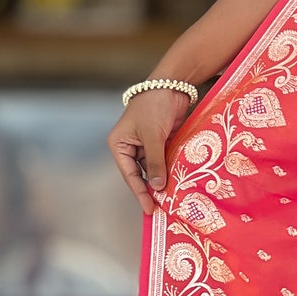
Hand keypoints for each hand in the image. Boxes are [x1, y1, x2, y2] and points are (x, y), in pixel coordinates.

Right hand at [109, 87, 192, 215]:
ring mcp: (145, 145)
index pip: (129, 174)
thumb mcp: (153, 136)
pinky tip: (177, 184)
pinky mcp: (160, 142)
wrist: (172, 85)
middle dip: (151, 190)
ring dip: (162, 182)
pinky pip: (164, 161)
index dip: (140, 192)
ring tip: (172, 200)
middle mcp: (129, 147)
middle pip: (140, 175)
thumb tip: (157, 187)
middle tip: (162, 210)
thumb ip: (155, 162)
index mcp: (119, 145)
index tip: (149, 209)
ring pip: (153, 169)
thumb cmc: (155, 107)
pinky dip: (169, 171)